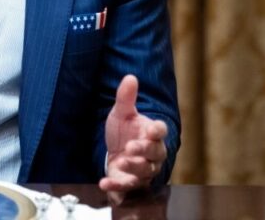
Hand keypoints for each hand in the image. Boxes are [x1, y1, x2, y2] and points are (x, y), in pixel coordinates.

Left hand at [99, 75, 167, 193]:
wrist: (116, 153)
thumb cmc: (124, 132)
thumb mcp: (122, 113)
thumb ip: (126, 98)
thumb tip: (130, 77)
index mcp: (152, 133)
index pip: (160, 131)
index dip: (158, 130)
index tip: (152, 129)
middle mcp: (153, 153)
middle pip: (155, 153)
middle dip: (144, 150)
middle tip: (131, 146)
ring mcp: (143, 170)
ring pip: (144, 171)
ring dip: (133, 167)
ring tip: (121, 161)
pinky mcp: (131, 183)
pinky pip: (127, 186)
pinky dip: (116, 187)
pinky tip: (104, 183)